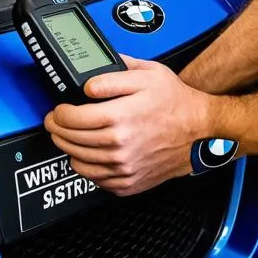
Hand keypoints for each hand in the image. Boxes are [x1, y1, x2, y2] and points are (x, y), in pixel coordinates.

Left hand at [44, 55, 211, 195]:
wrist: (200, 131)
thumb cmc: (175, 102)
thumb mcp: (147, 74)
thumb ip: (112, 77)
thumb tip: (87, 85)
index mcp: (120, 117)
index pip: (72, 118)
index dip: (59, 113)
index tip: (58, 109)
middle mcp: (119, 146)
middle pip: (70, 140)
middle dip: (58, 128)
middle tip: (57, 120)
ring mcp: (123, 167)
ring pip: (78, 161)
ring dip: (68, 147)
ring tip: (71, 135)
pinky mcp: (128, 182)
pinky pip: (94, 179)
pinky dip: (86, 166)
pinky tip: (90, 152)